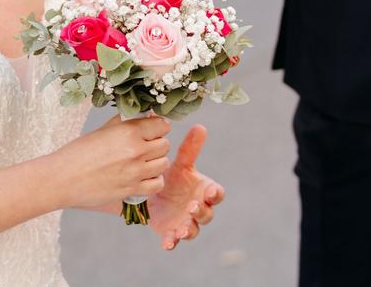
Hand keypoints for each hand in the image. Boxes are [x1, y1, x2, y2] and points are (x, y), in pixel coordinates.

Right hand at [49, 115, 169, 209]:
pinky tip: (143, 177)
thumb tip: (139, 118)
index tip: (152, 130)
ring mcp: (136, 172)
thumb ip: (123, 124)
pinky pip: (157, 184)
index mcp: (128, 131)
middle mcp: (136, 150)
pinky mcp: (133, 189)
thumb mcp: (101, 130)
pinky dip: (154, 180)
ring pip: (164, 163)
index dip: (157, 127)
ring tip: (143, 162)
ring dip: (156, 162)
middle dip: (157, 144)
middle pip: (165, 144)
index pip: (161, 126)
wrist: (63, 178)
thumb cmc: (77, 153)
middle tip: (145, 146)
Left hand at [146, 124, 224, 250]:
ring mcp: (186, 222)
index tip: (210, 190)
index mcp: (203, 191)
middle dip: (201, 211)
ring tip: (182, 229)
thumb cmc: (173, 178)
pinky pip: (174, 241)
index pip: (217, 194)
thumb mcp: (181, 164)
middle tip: (191, 206)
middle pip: (207, 214)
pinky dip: (172, 242)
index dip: (215, 193)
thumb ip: (190, 148)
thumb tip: (200, 126)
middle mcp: (198, 208)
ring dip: (189, 230)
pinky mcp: (171, 232)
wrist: (153, 194)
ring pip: (193, 230)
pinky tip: (167, 242)